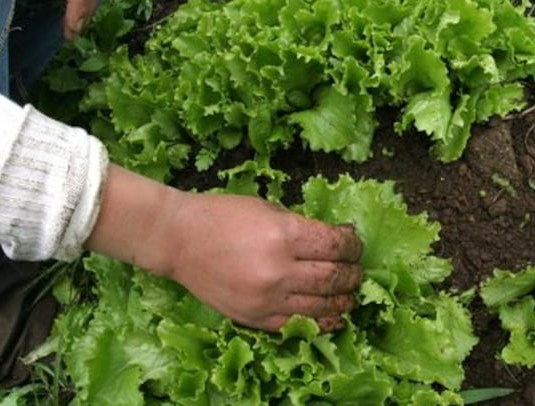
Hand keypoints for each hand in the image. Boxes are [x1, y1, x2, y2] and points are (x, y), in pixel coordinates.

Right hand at [164, 193, 362, 331]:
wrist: (177, 240)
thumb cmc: (222, 216)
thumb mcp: (269, 210)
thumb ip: (303, 228)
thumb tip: (339, 239)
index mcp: (284, 235)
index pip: (336, 246)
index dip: (353, 246)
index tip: (354, 244)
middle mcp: (278, 270)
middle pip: (334, 278)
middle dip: (352, 274)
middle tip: (356, 270)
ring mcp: (266, 298)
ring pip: (321, 306)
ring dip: (343, 300)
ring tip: (350, 294)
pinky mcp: (255, 318)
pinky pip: (297, 324)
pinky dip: (320, 322)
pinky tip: (332, 316)